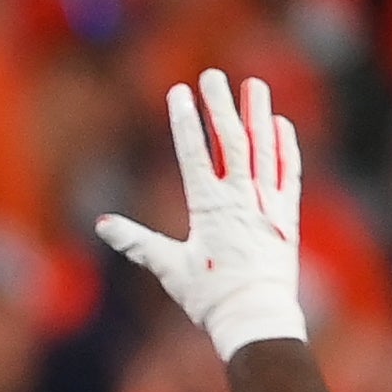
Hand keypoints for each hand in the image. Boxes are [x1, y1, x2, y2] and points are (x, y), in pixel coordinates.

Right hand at [95, 70, 305, 360]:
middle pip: (231, 140)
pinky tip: (279, 124)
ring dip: (257, 113)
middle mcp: (241, 199)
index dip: (185, 121)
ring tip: (253, 84)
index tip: (179, 93)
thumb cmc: (209, 296)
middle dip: (220, 105)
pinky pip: (288, 171)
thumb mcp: (168, 268)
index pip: (195, 154)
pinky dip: (284, 145)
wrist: (255, 316)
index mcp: (209, 208)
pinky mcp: (286, 214)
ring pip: (263, 148)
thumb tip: (103, 225)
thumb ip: (137, 241)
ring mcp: (267, 203)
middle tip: (213, 75)